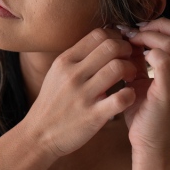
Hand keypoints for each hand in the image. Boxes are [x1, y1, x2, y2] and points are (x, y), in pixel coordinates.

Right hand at [24, 28, 137, 157]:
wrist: (38, 135)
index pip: (98, 35)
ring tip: (130, 78)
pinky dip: (130, 94)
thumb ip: (76, 58)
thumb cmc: (52, 103)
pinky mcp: (93, 116)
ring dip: (131, 70)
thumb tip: (101, 41)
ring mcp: (82, 95)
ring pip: (117, 68)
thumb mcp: (56, 74)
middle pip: (111, 46)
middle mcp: (73, 75)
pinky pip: (121, 98)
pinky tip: (127, 96)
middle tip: (129, 60)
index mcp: (65, 61)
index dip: (115, 37)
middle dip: (127, 50)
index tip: (120, 48)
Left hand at [122, 18, 169, 154]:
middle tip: (133, 30)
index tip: (139, 28)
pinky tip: (133, 58)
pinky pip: (164, 62)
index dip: (163, 25)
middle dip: (157, 26)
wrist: (149, 146)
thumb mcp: (145, 83)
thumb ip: (142, 63)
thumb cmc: (145, 115)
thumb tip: (128, 39)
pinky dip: (147, 53)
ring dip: (148, 38)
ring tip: (130, 42)